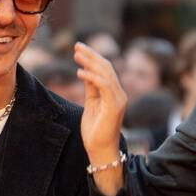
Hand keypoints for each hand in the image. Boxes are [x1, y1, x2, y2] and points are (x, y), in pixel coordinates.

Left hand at [74, 42, 127, 195]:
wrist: (101, 151)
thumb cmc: (95, 131)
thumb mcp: (91, 104)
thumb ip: (91, 88)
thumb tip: (84, 72)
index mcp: (113, 93)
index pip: (105, 69)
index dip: (92, 58)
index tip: (79, 49)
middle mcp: (119, 93)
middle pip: (106, 67)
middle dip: (91, 55)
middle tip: (77, 45)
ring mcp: (118, 99)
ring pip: (106, 73)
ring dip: (90, 62)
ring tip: (76, 55)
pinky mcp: (114, 106)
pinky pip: (104, 86)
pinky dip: (91, 78)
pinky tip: (79, 73)